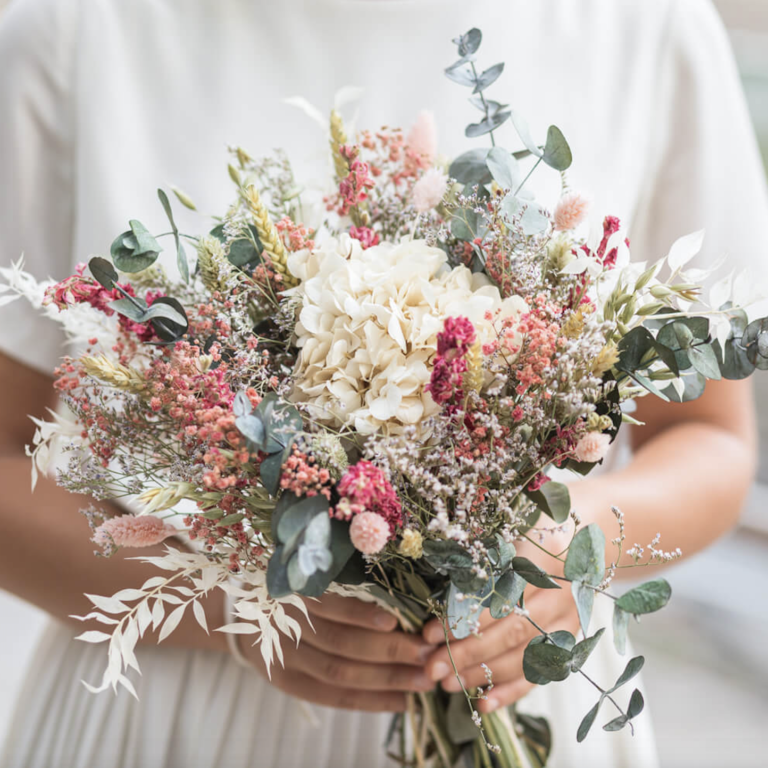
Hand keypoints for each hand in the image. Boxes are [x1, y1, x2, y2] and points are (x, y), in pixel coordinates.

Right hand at [245, 594, 436, 711]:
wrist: (242, 610)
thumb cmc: (293, 584)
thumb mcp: (309, 569)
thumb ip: (345, 577)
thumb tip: (402, 588)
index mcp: (294, 590)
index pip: (332, 607)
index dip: (363, 616)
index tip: (398, 622)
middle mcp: (287, 625)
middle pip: (341, 643)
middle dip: (389, 651)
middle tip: (427, 654)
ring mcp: (285, 658)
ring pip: (339, 673)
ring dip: (386, 679)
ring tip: (422, 681)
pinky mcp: (286, 682)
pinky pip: (331, 697)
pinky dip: (368, 702)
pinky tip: (400, 701)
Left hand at [421, 541, 578, 713]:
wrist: (574, 549)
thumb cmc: (524, 543)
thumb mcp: (501, 543)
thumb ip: (475, 568)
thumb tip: (432, 599)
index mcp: (536, 562)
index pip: (494, 597)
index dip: (461, 618)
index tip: (428, 634)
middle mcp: (556, 594)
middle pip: (508, 630)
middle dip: (466, 653)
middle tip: (432, 667)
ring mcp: (566, 622)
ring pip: (522, 656)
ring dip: (482, 675)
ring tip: (447, 684)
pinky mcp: (569, 645)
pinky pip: (539, 675)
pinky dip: (510, 692)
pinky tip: (483, 704)